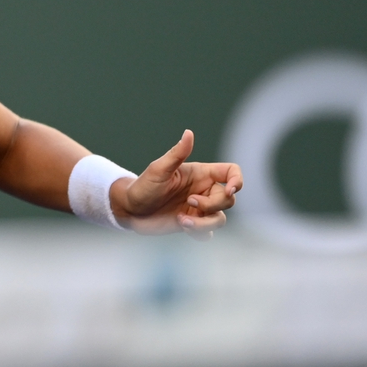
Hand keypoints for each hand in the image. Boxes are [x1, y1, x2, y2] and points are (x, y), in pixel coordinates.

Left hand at [111, 130, 243, 239]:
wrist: (129, 209)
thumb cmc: (143, 185)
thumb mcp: (159, 169)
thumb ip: (176, 154)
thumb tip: (188, 133)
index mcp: (200, 174)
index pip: (231, 172)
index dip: (237, 180)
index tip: (229, 190)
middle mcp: (203, 191)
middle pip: (228, 199)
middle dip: (212, 204)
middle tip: (189, 202)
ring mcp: (198, 209)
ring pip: (219, 218)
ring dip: (204, 223)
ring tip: (182, 221)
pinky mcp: (192, 224)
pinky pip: (207, 233)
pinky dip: (200, 233)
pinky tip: (183, 227)